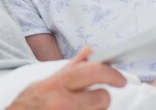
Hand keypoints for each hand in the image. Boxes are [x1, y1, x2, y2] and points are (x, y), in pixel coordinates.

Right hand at [6, 47, 126, 109]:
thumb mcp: (50, 79)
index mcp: (59, 83)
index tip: (121, 80)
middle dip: (103, 97)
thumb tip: (90, 51)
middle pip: (103, 99)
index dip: (111, 74)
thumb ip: (72, 66)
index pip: (93, 72)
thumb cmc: (34, 100)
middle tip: (100, 97)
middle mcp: (63, 102)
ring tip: (78, 108)